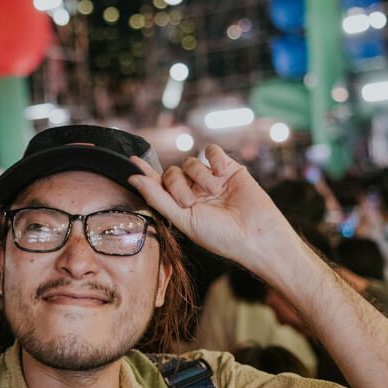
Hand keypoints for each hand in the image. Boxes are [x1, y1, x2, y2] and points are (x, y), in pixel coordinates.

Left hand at [127, 144, 294, 269]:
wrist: (256, 234)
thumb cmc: (220, 236)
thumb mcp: (184, 219)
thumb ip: (158, 198)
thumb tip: (133, 179)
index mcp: (181, 206)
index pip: (158, 185)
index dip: (145, 173)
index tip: (130, 160)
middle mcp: (194, 191)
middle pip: (172, 172)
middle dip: (177, 185)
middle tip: (190, 201)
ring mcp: (211, 179)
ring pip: (191, 162)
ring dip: (199, 176)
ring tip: (214, 192)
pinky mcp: (229, 168)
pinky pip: (211, 151)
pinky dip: (213, 159)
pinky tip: (221, 173)